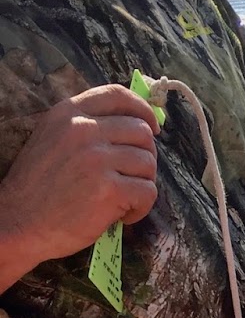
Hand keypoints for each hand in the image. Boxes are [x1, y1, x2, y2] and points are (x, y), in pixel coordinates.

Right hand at [0, 85, 160, 285]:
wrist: (20, 222)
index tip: (153, 126)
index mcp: (69, 113)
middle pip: (141, 131)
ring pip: (148, 163)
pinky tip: (122, 215)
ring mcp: (97, 158)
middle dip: (145, 156)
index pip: (118, 95)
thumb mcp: (54, 138)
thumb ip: (86, 125)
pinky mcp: (109, 188)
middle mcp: (84, 130)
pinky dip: (140, 208)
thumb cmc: (39, 185)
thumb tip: (137, 123)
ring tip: (122, 199)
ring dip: (142, 184)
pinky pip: (147, 192)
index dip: (143, 110)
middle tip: (132, 177)